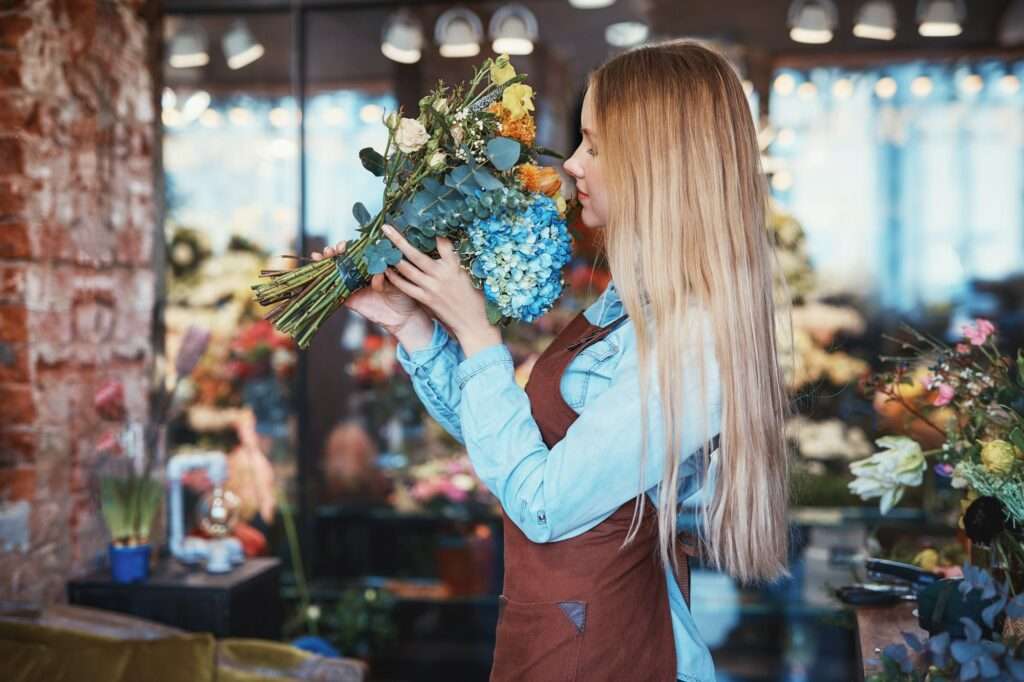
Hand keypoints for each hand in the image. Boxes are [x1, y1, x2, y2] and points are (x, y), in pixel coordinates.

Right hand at [310, 238, 425, 335]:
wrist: (404, 316)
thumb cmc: (404, 293)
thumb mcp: (397, 281)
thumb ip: (386, 276)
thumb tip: (378, 272)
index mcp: (372, 265)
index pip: (356, 251)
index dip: (348, 246)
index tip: (346, 244)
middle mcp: (361, 274)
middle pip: (343, 259)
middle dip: (335, 251)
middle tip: (335, 249)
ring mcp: (354, 286)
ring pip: (336, 272)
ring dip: (327, 262)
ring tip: (324, 254)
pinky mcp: (350, 300)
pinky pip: (336, 291)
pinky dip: (327, 283)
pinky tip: (319, 273)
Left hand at [380, 225, 501, 356]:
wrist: (472, 322)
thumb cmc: (474, 297)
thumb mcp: (468, 274)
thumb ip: (453, 261)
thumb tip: (441, 243)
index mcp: (454, 266)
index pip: (443, 244)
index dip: (432, 233)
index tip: (424, 221)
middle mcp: (441, 275)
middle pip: (415, 254)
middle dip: (399, 240)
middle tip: (386, 229)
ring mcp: (431, 287)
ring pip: (406, 269)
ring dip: (393, 257)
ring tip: (382, 248)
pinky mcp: (425, 299)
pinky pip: (405, 286)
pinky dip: (395, 277)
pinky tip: (387, 270)